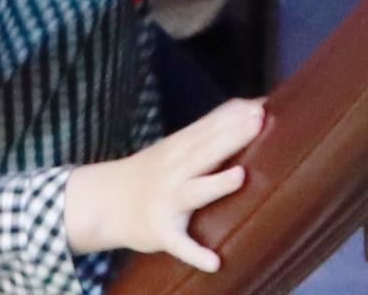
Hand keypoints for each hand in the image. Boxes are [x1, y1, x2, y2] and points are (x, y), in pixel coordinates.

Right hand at [62, 98, 263, 269]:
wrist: (106, 202)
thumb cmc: (156, 171)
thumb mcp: (177, 144)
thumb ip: (212, 127)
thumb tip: (257, 105)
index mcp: (179, 148)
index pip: (207, 128)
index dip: (232, 117)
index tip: (260, 106)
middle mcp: (173, 171)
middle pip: (205, 152)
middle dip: (231, 138)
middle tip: (258, 122)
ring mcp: (167, 202)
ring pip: (194, 192)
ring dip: (216, 184)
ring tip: (240, 176)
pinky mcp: (162, 232)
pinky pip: (179, 244)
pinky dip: (195, 253)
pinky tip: (214, 263)